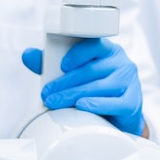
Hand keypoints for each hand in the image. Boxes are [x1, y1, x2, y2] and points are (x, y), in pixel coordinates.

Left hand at [21, 38, 145, 135]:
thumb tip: (27, 54)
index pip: (95, 45)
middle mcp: (121, 63)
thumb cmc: (93, 89)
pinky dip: (97, 105)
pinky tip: (82, 106)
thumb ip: (50, 64)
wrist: (117, 115)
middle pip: (92, 70)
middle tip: (47, 94)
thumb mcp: (72, 74)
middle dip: (65, 83)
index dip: (78, 54)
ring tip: (55, 102)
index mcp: (107, 51)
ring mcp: (129, 82)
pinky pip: (115, 102)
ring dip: (74, 95)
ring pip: (100, 86)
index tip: (61, 66)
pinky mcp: (132, 102)